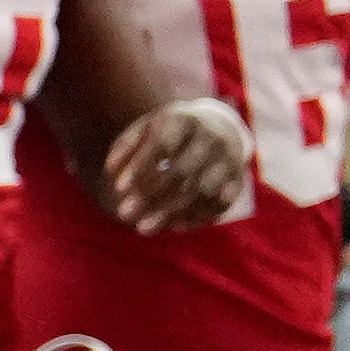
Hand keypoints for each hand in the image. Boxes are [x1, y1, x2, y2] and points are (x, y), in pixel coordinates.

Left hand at [102, 97, 248, 232]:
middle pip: (182, 170)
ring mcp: (228, 159)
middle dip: (152, 195)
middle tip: (124, 215)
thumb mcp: (143, 130)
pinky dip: (198, 217)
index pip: (163, 144)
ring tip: (143, 229)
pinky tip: (175, 227)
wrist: (215, 128)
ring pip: (203, 190)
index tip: (119, 189)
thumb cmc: (167, 134)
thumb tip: (111, 171)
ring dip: (172, 212)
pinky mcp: (238, 178)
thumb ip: (124, 148)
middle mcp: (210, 138)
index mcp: (183, 121)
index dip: (142, 167)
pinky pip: (221, 202)